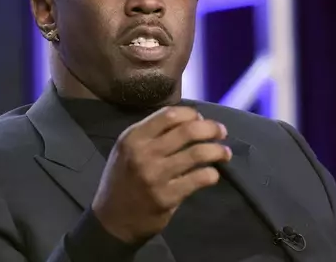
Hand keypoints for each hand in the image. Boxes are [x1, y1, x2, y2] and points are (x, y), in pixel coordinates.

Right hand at [91, 106, 231, 243]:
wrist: (111, 221)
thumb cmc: (123, 180)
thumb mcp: (127, 150)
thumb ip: (152, 134)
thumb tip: (191, 121)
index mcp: (133, 137)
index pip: (169, 115)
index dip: (192, 114)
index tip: (202, 119)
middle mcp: (143, 153)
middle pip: (188, 130)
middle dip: (211, 128)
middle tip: (222, 132)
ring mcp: (155, 175)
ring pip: (197, 153)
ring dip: (217, 150)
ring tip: (225, 153)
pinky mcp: (166, 197)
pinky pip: (198, 179)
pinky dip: (211, 174)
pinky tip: (213, 175)